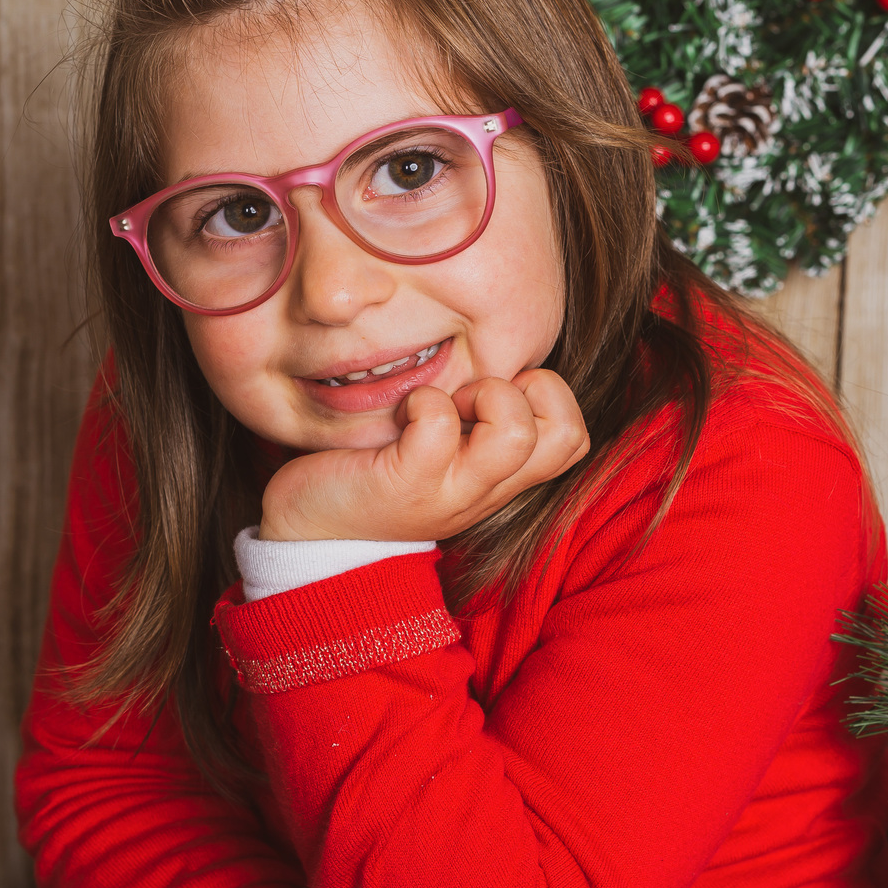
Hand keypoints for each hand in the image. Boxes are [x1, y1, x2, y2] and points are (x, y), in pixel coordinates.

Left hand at [260, 370, 588, 541]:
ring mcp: (450, 491)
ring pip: (516, 432)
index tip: (488, 391)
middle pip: (567, 435)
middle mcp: (487, 489)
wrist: (312, 536)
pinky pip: (437, 426)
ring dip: (481, 394)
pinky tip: (399, 413)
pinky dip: (422, 402)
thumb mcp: (441, 450)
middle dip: (529, 391)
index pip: (574, 437)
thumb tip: (492, 351)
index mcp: (501, 477)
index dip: (545, 395)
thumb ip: (473, 419)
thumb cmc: (375, 476)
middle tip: (471, 396)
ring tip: (441, 403)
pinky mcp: (405, 484)